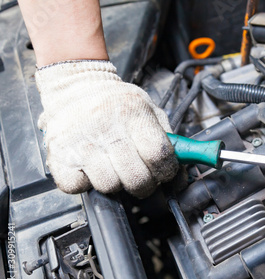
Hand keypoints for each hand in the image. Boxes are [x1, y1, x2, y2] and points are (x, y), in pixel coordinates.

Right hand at [36, 60, 177, 197]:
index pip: (159, 155)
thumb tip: (184, 174)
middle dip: (145, 184)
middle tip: (142, 176)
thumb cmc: (118, 103)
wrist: (76, 86)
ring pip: (109, 186)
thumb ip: (169, 140)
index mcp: (133, 114)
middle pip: (137, 178)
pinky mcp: (59, 156)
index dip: (167, 171)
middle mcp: (106, 128)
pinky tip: (93, 168)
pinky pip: (78, 187)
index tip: (165, 172)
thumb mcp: (150, 111)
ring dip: (116, 183)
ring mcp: (80, 143)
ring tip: (115, 168)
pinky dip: (87, 184)